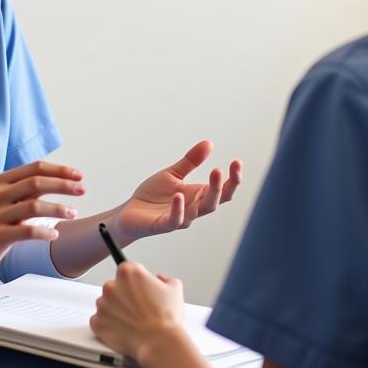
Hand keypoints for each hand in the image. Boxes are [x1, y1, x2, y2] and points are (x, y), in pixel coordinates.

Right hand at [0, 161, 83, 275]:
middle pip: (37, 182)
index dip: (60, 170)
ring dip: (59, 209)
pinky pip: (27, 232)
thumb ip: (27, 189)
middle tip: (82, 190)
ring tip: (73, 213)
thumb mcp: (4, 199)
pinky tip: (54, 235)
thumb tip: (60, 179)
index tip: (78, 176)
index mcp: (1, 181)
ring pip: (34, 206)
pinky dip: (45, 233)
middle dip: (64, 185)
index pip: (35, 168)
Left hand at [90, 262, 185, 361]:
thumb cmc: (165, 317)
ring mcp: (102, 304)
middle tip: (137, 308)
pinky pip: (99, 320)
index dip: (135, 282)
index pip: (126, 271)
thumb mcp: (174, 288)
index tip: (139, 290)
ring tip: (132, 321)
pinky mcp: (97, 322)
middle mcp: (111, 285)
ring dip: (115, 310)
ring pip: (105, 304)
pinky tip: (123, 329)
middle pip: (114, 287)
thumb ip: (164, 279)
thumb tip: (159, 280)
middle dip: (123, 296)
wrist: (159, 342)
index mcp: (128, 272)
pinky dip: (108, 325)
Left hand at [113, 141, 241, 243]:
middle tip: (222, 168)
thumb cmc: (153, 196)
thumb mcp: (173, 173)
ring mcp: (180, 218)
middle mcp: (193, 209)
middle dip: (222, 186)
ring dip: (208, 194)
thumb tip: (209, 143)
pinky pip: (175, 220)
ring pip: (200, 211)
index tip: (237, 162)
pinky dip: (178, 209)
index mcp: (197, 196)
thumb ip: (191, 161)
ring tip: (213, 175)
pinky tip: (178, 196)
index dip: (233, 179)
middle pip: (215, 201)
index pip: (222, 190)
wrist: (129, 212)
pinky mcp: (163, 225)